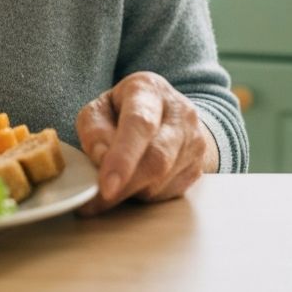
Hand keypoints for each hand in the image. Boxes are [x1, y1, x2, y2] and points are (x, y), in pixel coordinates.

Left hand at [74, 71, 216, 216]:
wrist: (166, 113)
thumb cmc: (123, 110)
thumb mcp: (100, 108)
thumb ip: (93, 129)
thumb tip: (101, 158)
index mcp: (149, 89)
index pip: (139, 123)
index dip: (123, 157)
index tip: (106, 186)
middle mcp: (179, 112)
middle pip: (157, 159)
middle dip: (125, 186)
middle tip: (96, 202)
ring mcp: (194, 141)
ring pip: (161, 181)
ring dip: (132, 190)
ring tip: (115, 180)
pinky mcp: (198, 168)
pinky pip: (169, 193)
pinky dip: (145, 195)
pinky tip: (134, 182)